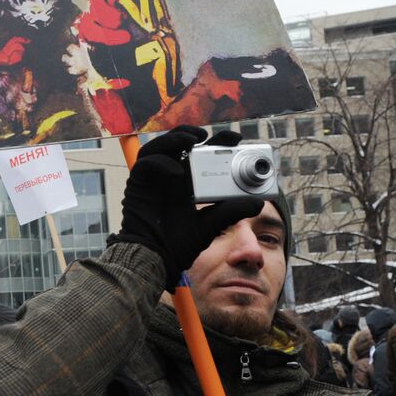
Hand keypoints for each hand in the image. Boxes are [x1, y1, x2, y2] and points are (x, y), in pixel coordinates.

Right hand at [110, 126, 264, 289]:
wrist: (157, 260)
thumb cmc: (180, 244)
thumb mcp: (212, 225)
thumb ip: (231, 212)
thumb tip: (258, 203)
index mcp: (189, 183)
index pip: (203, 155)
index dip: (218, 144)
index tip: (236, 139)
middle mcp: (171, 177)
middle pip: (180, 145)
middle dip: (195, 134)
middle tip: (211, 135)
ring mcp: (153, 180)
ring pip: (159, 147)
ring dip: (175, 138)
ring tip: (192, 140)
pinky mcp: (138, 185)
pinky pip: (145, 164)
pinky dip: (160, 162)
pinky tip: (176, 171)